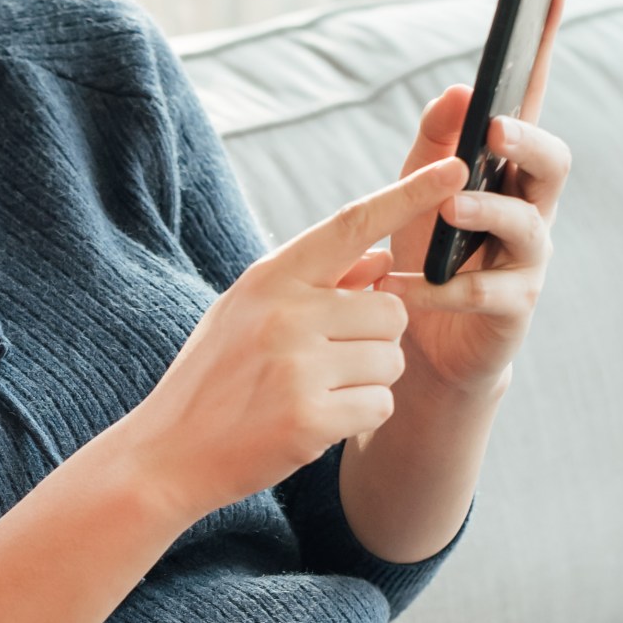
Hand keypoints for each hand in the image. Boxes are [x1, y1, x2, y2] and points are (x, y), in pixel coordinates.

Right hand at [107, 154, 468, 520]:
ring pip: (392, 360)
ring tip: (316, 392)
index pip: (353, 224)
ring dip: (369, 381)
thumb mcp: (249, 314)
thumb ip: (316, 284)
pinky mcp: (310, 418)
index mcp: (271, 278)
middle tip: (330, 363)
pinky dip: (361, 416)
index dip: (409, 195)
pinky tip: (319, 421)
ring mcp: (297, 366)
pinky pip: (381, 404)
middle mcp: (286, 313)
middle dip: (378, 340)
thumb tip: (383, 261)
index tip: (456, 168)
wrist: (166, 454)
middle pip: (392, 310)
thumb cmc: (213, 379)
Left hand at [381, 0, 574, 393]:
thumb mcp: (416, 188)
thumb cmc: (425, 253)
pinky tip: (403, 282)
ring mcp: (528, 259)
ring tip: (450, 207)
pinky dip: (441, 287)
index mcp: (510, 168)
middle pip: (555, 160)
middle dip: (529, 140)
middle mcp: (532, 207)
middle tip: (495, 129)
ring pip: (530, 225)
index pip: (531, 98)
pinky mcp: (511, 309)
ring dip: (489, 211)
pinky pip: (484, 292)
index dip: (545, 44)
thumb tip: (460, 90)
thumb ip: (434, 141)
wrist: (426, 345)